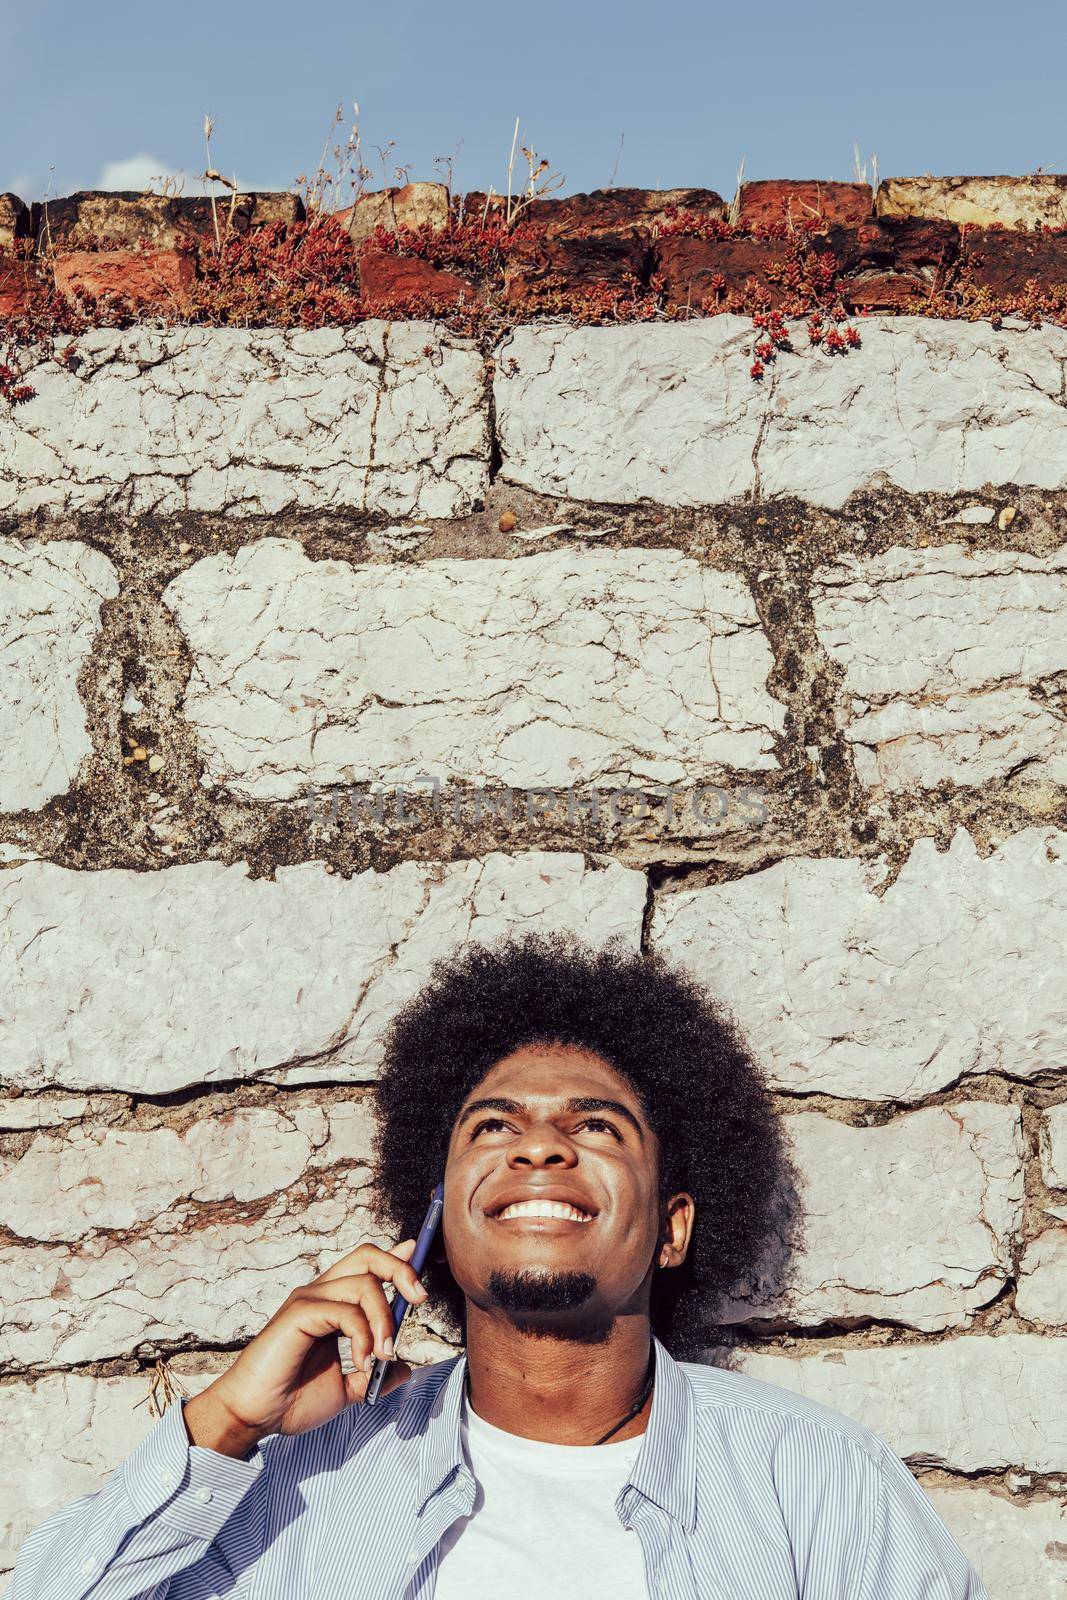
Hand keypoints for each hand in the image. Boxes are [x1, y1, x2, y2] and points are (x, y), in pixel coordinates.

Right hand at [183, 1239, 426, 1455]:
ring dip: (385, 1320)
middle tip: (419, 1300)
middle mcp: (321, 1293)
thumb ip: (374, 1376)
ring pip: (364, 1284)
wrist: (255, 1417)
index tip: (418, 1249)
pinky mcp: (299, 1313)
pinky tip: (363, 1361)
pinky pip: (345, 1311)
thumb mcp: (346, 1390)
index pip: (367, 1266)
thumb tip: (404, 1369)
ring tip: (384, 1355)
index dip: (395, 1256)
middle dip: (401, 1269)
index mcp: (332, 1305)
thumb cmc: (291, 1401)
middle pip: (368, 1256)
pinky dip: (364, 1336)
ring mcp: (309, 1300)